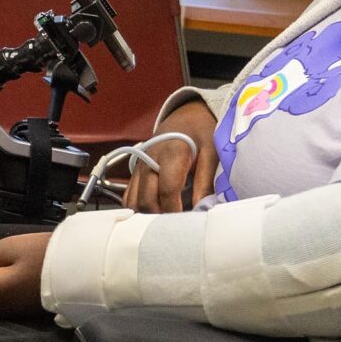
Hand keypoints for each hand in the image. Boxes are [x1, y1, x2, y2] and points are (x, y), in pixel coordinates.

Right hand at [127, 100, 217, 214]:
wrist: (185, 116)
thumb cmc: (201, 133)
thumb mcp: (212, 151)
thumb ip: (206, 181)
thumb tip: (201, 209)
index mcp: (171, 153)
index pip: (167, 190)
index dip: (175, 211)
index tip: (186, 223)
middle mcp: (149, 160)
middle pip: (146, 200)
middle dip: (161, 217)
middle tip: (178, 225)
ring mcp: (139, 166)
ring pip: (133, 201)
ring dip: (148, 215)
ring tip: (167, 219)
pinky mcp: (134, 171)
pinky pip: (128, 196)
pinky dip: (139, 208)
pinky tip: (155, 211)